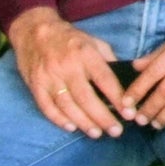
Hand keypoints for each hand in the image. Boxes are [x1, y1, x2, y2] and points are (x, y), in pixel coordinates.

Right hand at [8, 7, 126, 136]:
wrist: (34, 31)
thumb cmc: (70, 39)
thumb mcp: (94, 42)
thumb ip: (108, 61)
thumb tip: (123, 82)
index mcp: (86, 54)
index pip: (105, 79)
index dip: (118, 98)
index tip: (130, 113)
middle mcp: (67, 67)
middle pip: (86, 97)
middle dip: (102, 117)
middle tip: (116, 131)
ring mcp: (49, 77)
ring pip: (67, 105)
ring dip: (83, 122)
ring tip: (97, 133)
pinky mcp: (35, 85)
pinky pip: (47, 106)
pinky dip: (59, 119)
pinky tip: (72, 128)